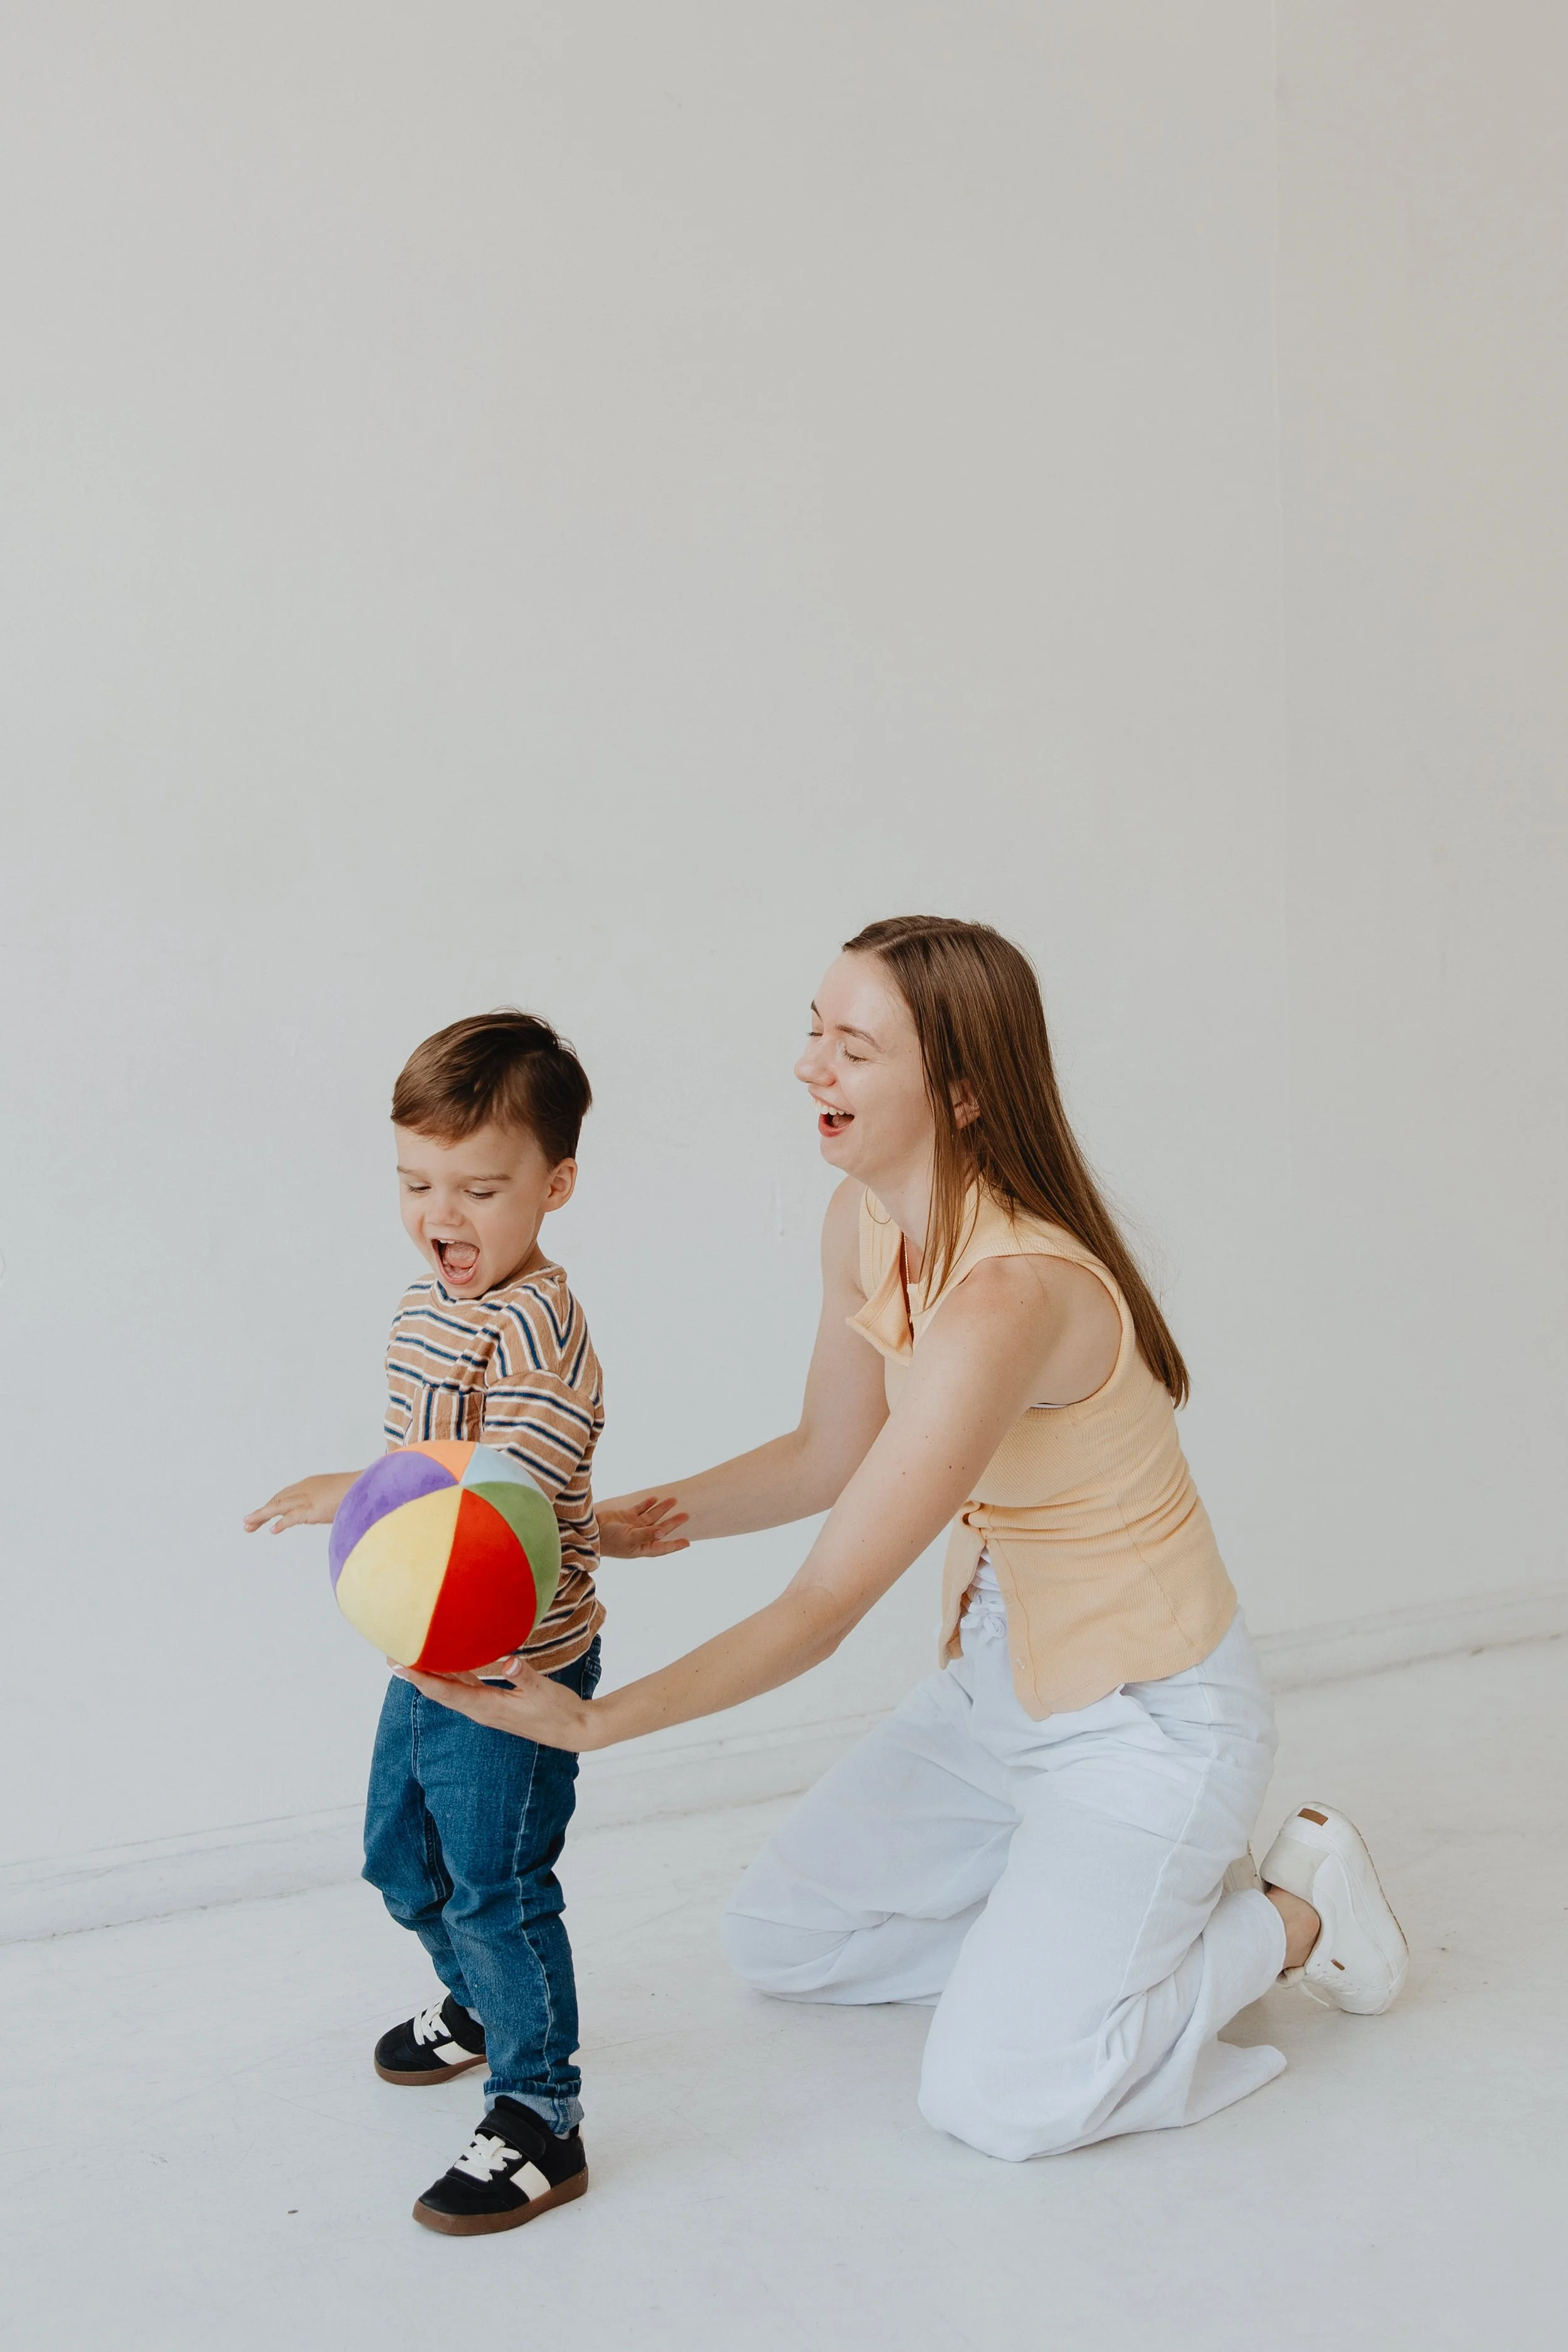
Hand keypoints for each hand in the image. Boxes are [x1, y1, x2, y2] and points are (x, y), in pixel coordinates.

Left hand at [244, 1471, 360, 1533]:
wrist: (371, 1485)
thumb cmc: (359, 1490)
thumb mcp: (339, 1497)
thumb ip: (329, 1505)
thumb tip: (328, 1513)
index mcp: (311, 1484)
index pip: (285, 1495)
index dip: (271, 1505)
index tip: (262, 1515)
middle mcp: (306, 1488)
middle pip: (277, 1500)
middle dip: (261, 1512)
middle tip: (246, 1523)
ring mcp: (309, 1498)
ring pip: (278, 1506)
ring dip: (261, 1515)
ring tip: (248, 1524)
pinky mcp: (314, 1508)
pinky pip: (293, 1516)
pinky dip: (282, 1523)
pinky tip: (273, 1530)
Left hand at [396, 1656, 595, 1750]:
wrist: (574, 1730)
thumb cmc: (559, 1711)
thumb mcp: (543, 1691)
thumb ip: (523, 1675)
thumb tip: (507, 1660)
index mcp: (487, 1708)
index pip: (446, 1691)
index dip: (421, 1679)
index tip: (398, 1665)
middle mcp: (481, 1710)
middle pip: (440, 1691)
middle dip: (416, 1675)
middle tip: (392, 1655)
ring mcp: (487, 1708)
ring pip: (451, 1690)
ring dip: (430, 1675)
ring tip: (411, 1657)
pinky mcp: (495, 1704)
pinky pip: (466, 1687)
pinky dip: (452, 1674)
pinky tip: (449, 1661)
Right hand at [596, 1493, 689, 1558]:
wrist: (590, 1531)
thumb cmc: (610, 1540)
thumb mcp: (630, 1539)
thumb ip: (647, 1534)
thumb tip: (663, 1533)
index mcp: (642, 1547)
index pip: (662, 1547)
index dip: (674, 1545)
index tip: (688, 1542)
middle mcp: (640, 1536)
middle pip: (661, 1529)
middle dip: (673, 1522)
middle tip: (686, 1515)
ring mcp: (633, 1526)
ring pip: (652, 1516)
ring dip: (662, 1509)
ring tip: (674, 1500)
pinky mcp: (625, 1516)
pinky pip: (640, 1509)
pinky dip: (647, 1503)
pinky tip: (655, 1498)